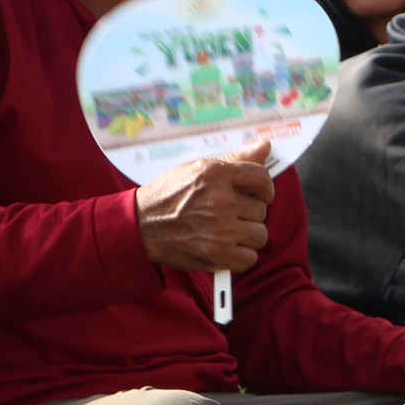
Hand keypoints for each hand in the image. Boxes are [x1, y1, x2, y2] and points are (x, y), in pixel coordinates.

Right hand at [135, 138, 276, 272]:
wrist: (139, 227)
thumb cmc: (168, 197)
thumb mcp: (197, 169)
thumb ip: (235, 159)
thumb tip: (264, 146)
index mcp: (216, 174)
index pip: (261, 177)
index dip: (265, 187)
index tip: (260, 193)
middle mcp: (220, 201)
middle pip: (261, 209)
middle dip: (248, 213)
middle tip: (230, 215)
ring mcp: (220, 229)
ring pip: (260, 234)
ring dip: (247, 235)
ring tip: (228, 231)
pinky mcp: (216, 254)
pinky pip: (250, 258)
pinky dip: (240, 256)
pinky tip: (226, 248)